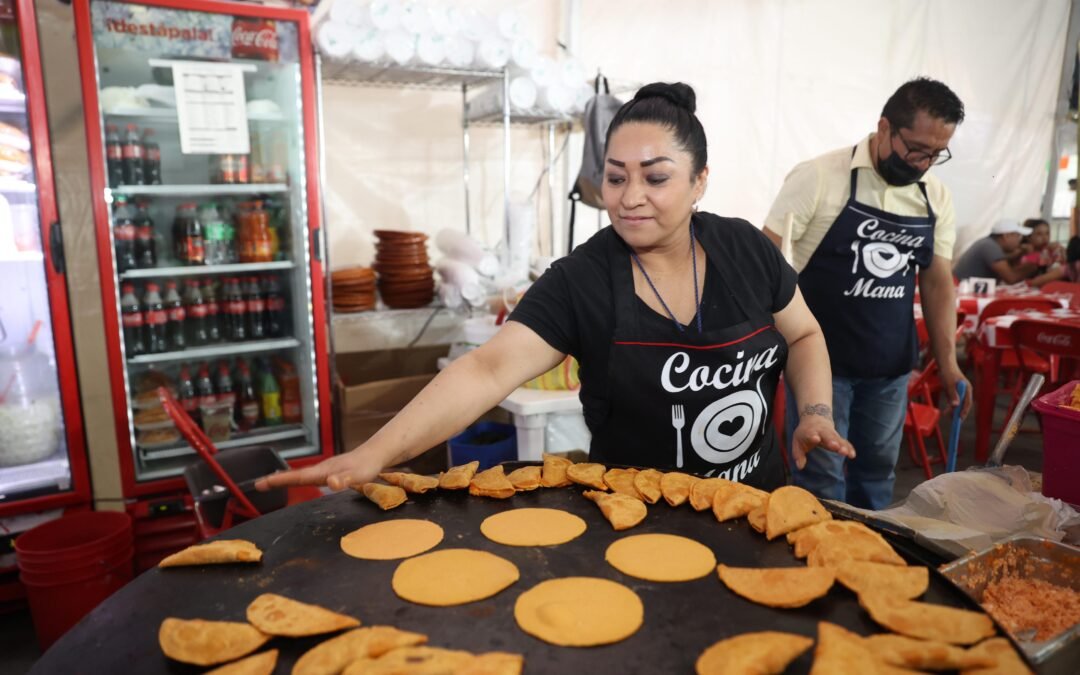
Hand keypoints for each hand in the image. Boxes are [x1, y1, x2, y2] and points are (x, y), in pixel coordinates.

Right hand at [254, 447, 384, 491]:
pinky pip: (309, 476)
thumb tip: (331, 484)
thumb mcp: (358, 475)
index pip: (297, 477)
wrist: (375, 454)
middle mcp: (321, 470)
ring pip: (301, 475)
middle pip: (295, 475)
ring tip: (270, 483)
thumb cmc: (367, 466)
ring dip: (285, 479)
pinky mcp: (330, 472)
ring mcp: (325, 470)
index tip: (261, 483)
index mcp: (323, 472)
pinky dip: (297, 479)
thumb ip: (344, 479)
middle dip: (276, 480)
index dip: (280, 480)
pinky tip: (295, 481)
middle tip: (258, 484)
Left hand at [791, 409, 855, 469]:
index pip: (811, 434)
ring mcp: (831, 434)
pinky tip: (852, 455)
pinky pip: (845, 442)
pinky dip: (849, 448)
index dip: (813, 437)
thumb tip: (800, 467)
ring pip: (837, 439)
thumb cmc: (805, 434)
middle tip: (835, 447)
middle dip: (831, 441)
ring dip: (842, 445)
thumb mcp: (797, 442)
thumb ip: (798, 455)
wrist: (815, 418)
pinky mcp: (838, 438)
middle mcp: (821, 432)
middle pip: (827, 436)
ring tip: (845, 452)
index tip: (816, 439)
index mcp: (809, 432)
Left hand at [939, 363, 971, 418]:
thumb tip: (955, 406)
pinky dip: (951, 406)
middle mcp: (965, 391)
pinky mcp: (954, 391)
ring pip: (958, 403)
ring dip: (954, 410)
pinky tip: (947, 412)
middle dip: (959, 413)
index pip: (967, 402)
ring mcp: (959, 391)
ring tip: (950, 418)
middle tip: (955, 421)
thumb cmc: (948, 372)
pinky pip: (953, 401)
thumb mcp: (949, 384)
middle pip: (964, 404)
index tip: (960, 418)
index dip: (964, 411)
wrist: (944, 364)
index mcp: (967, 389)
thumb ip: (952, 394)